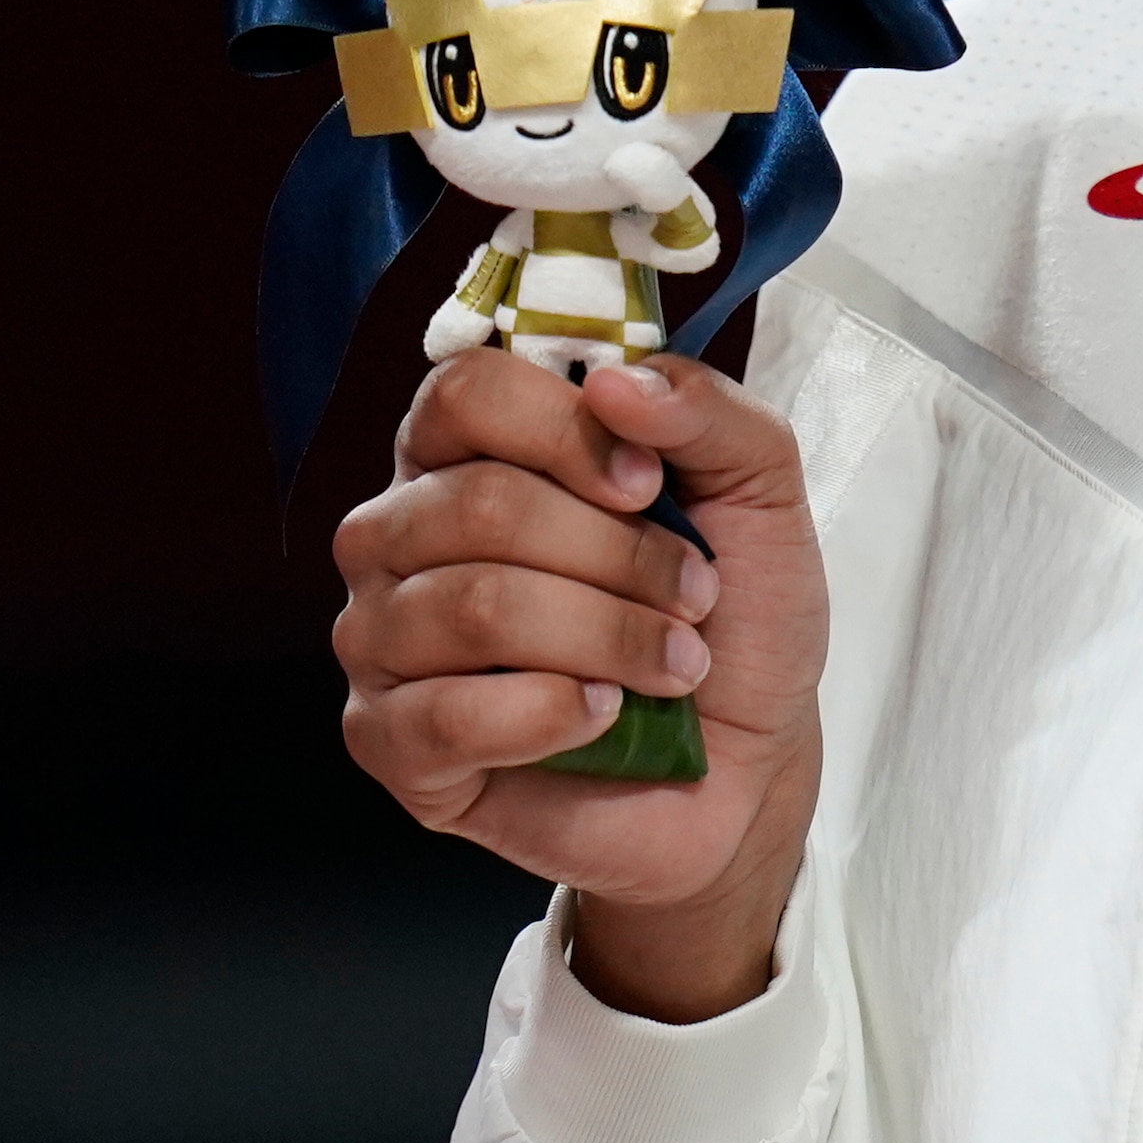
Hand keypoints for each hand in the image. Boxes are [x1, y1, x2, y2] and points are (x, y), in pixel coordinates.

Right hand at [332, 353, 828, 1020]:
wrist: (747, 761)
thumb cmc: (735, 615)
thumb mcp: (761, 491)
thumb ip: (706, 412)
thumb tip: (616, 381)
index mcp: (473, 454)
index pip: (465, 392)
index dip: (565, 431)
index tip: (650, 484)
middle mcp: (402, 537)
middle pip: (477, 504)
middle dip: (618, 555)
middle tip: (692, 596)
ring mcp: (381, 640)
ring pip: (471, 608)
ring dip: (607, 636)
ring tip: (672, 663)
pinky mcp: (389, 743)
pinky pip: (446, 715)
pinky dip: (555, 715)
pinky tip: (601, 715)